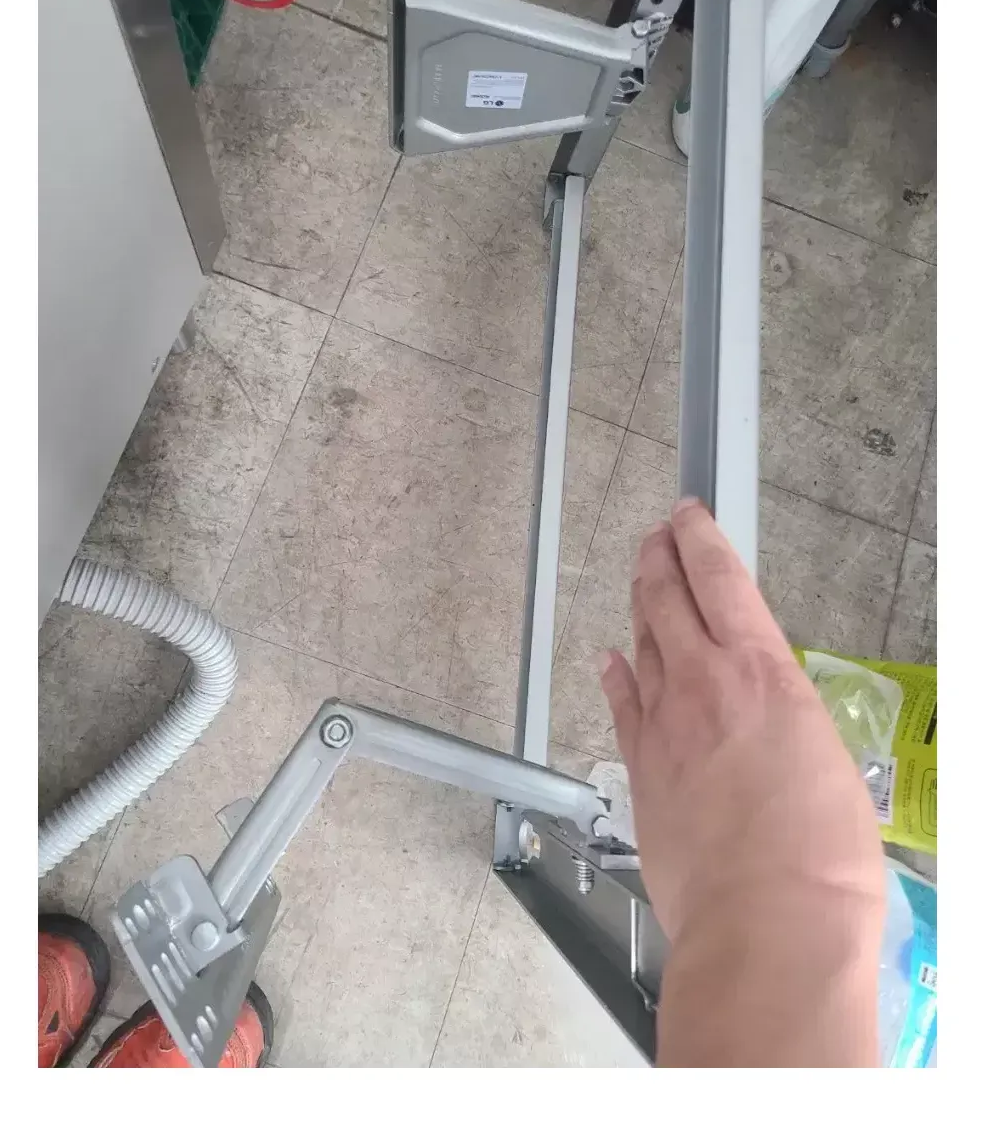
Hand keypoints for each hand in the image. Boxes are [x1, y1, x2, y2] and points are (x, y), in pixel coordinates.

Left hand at [599, 498, 884, 939]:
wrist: (767, 925)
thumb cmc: (822, 857)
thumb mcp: (829, 761)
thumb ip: (786, 720)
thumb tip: (768, 719)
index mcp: (763, 674)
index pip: (721, 580)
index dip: (698, 538)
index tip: (686, 513)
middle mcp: (704, 685)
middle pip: (665, 600)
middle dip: (657, 558)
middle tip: (655, 535)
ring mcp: (662, 725)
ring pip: (640, 645)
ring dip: (638, 608)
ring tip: (640, 583)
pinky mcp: (639, 770)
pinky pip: (619, 704)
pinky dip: (614, 674)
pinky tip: (609, 660)